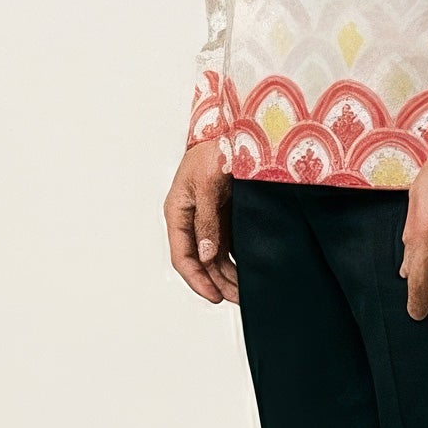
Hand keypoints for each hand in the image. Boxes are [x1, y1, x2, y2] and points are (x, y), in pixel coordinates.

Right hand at [165, 139, 237, 303]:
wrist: (233, 128)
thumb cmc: (214, 149)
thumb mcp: (207, 185)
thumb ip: (207, 221)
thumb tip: (206, 255)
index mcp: (178, 213)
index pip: (183, 256)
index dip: (198, 280)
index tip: (215, 296)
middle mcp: (191, 219)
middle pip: (201, 261)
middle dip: (218, 282)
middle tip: (238, 299)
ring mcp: (208, 218)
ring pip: (215, 256)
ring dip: (229, 275)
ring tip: (246, 291)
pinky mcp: (225, 214)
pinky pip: (228, 244)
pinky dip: (237, 260)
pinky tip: (249, 271)